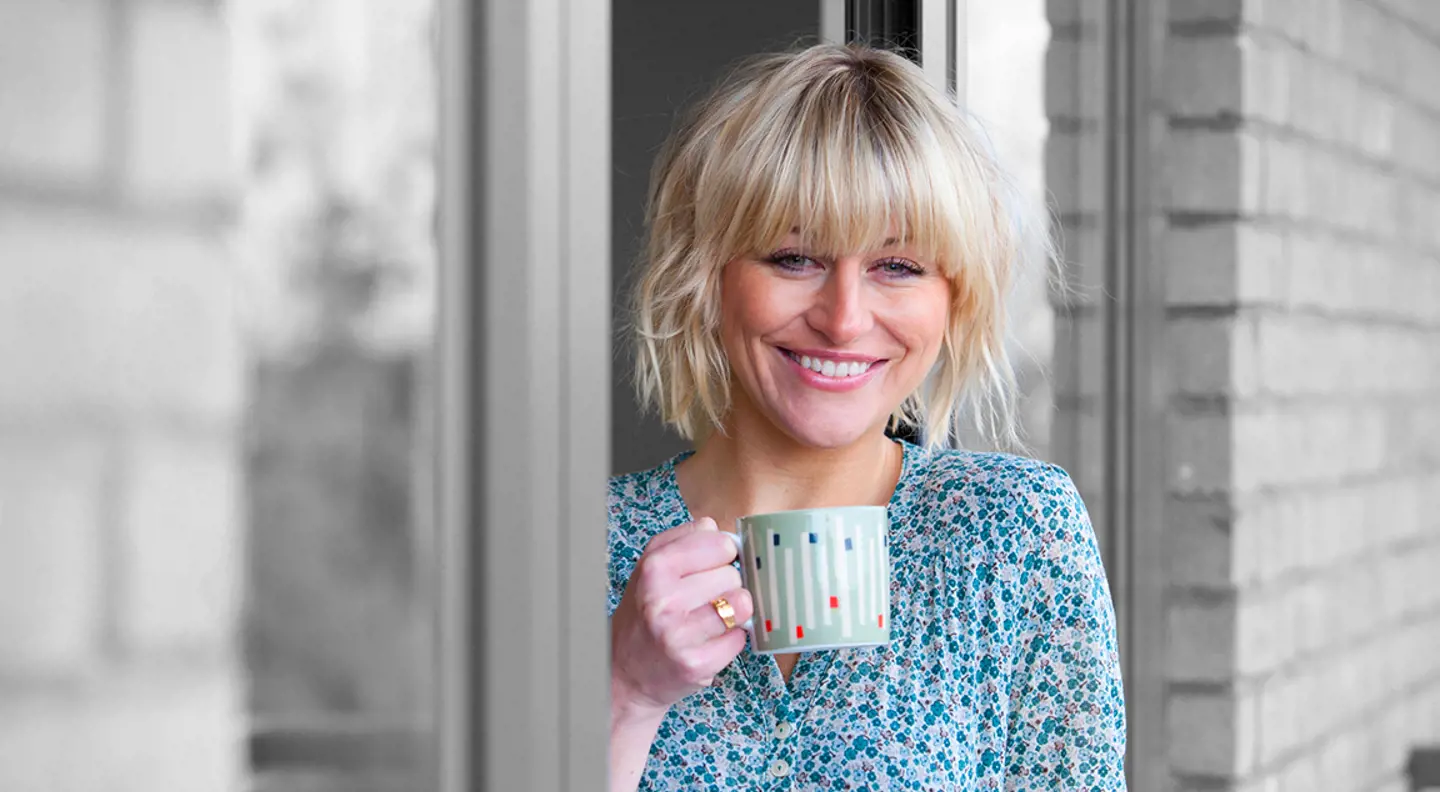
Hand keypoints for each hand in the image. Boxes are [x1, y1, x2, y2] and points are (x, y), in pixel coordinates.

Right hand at [610, 517, 753, 721]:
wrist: (625, 671)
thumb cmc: (645, 612)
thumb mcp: (652, 567)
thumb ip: (686, 540)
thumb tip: (721, 530)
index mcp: (654, 567)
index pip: (720, 543)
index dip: (723, 554)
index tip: (713, 565)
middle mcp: (663, 599)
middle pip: (733, 574)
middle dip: (727, 585)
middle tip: (706, 598)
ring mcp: (679, 634)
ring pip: (742, 604)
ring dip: (735, 612)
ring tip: (714, 617)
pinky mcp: (696, 664)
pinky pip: (740, 638)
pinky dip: (732, 639)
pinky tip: (711, 640)